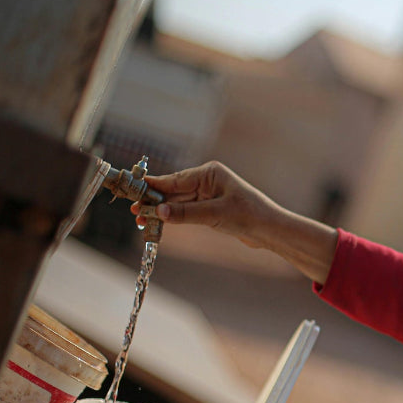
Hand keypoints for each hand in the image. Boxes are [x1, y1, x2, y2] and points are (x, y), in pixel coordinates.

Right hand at [133, 161, 277, 248]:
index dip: (152, 186)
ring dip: (160, 211)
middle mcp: (206, 181)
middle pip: (173, 190)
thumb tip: (158, 211)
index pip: (174, 179)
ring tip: (140, 220)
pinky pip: (185, 211)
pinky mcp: (210, 208)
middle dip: (153, 201)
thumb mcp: (215, 214)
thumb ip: (186, 213)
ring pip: (177, 202)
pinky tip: (158, 222)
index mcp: (209, 173)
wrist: (270, 229)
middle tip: (132, 211)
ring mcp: (207, 195)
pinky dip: (172, 217)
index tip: (132, 189)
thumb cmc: (249, 216)